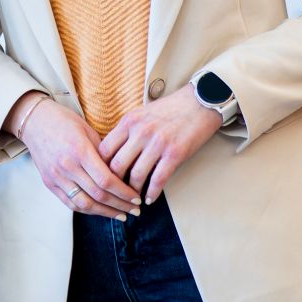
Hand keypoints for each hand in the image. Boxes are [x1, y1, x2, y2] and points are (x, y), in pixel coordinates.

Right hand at [17, 96, 140, 216]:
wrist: (34, 121)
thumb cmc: (64, 121)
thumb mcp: (88, 130)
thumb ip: (104, 153)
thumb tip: (124, 173)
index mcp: (80, 151)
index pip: (106, 180)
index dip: (124, 192)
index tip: (137, 198)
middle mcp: (67, 166)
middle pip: (98, 195)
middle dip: (120, 205)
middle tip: (136, 211)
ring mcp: (56, 177)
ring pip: (84, 204)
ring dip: (106, 213)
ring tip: (121, 215)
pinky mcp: (49, 183)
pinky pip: (70, 203)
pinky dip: (88, 210)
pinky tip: (101, 211)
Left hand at [98, 91, 222, 204]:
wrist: (200, 102)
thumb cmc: (170, 109)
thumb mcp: (141, 114)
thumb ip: (126, 131)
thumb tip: (111, 154)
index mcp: (129, 121)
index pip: (104, 150)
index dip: (101, 167)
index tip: (104, 177)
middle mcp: (140, 132)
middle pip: (117, 166)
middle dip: (115, 183)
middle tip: (116, 192)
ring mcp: (158, 143)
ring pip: (136, 176)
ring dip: (133, 192)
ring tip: (133, 198)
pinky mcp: (175, 153)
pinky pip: (158, 179)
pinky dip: (152, 193)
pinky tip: (150, 199)